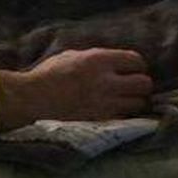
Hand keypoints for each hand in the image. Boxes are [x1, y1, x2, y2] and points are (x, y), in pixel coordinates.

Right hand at [0, 48, 152, 129]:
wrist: (32, 99)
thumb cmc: (48, 74)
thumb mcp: (72, 55)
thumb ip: (96, 58)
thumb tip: (113, 61)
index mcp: (98, 60)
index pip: (136, 60)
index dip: (137, 65)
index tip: (131, 69)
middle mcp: (105, 81)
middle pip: (144, 84)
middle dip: (141, 84)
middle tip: (132, 86)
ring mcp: (104, 103)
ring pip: (138, 103)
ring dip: (134, 101)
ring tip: (124, 100)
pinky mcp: (100, 121)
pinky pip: (125, 118)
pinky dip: (124, 114)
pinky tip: (115, 111)